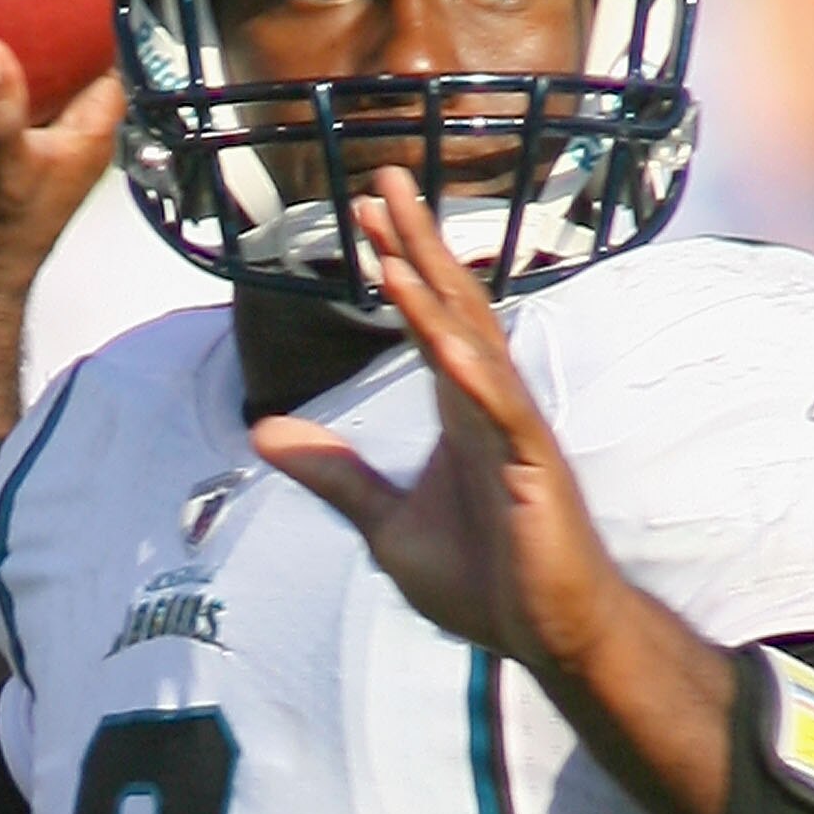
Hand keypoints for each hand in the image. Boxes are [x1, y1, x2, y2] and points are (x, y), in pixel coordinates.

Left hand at [248, 168, 630, 680]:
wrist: (550, 637)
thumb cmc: (488, 582)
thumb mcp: (388, 525)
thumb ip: (336, 474)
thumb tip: (264, 431)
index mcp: (460, 412)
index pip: (428, 320)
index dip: (400, 263)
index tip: (368, 210)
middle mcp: (490, 406)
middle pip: (454, 307)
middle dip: (419, 242)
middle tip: (386, 176)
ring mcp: (516, 430)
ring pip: (474, 341)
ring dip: (434, 285)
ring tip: (398, 231)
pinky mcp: (534, 466)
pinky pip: (497, 405)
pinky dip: (466, 365)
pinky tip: (437, 330)